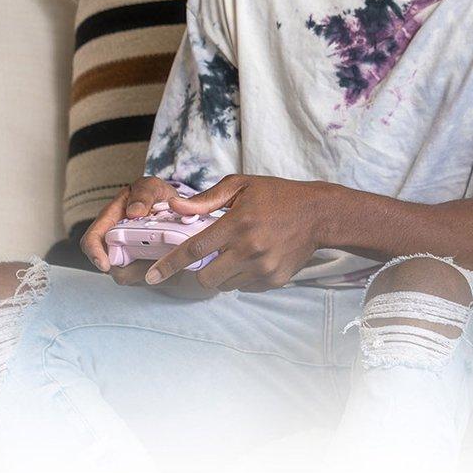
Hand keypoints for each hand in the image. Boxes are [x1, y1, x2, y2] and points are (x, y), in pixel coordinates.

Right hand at [82, 175, 196, 279]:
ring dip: (144, 273)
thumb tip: (134, 212)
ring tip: (163, 264)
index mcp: (110, 219)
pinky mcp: (139, 263)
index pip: (92, 239)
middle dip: (127, 270)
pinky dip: (155, 273)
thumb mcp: (151, 186)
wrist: (170, 202)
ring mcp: (125, 252)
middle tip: (150, 266)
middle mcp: (114, 239)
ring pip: (128, 274)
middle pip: (110, 264)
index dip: (95, 253)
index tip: (105, 264)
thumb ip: (144, 194)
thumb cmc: (154, 194)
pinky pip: (143, 276)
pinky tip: (168, 265)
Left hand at [141, 174, 339, 292]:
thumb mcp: (241, 186)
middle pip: (206, 278)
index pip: (194, 250)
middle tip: (209, 258)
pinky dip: (243, 276)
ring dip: (223, 274)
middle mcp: (249, 249)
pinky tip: (256, 257)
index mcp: (237, 224)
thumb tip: (175, 208)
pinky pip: (246, 287)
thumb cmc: (277, 196)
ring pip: (226, 285)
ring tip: (238, 253)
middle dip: (200, 272)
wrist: (319, 214)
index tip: (153, 275)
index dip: (170, 264)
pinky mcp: (275, 280)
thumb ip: (205, 199)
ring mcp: (264, 268)